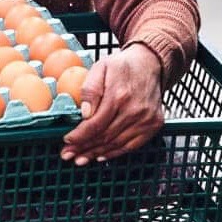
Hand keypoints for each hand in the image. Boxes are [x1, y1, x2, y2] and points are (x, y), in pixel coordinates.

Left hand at [60, 43, 164, 164]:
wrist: (150, 63)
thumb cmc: (122, 65)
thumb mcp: (101, 67)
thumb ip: (90, 89)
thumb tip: (84, 113)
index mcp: (119, 95)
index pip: (95, 124)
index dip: (79, 136)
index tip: (67, 141)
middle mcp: (135, 110)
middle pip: (104, 137)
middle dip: (83, 148)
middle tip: (68, 155)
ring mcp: (146, 119)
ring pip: (117, 144)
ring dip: (96, 153)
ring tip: (81, 158)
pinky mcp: (154, 125)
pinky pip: (132, 145)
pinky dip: (115, 153)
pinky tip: (101, 156)